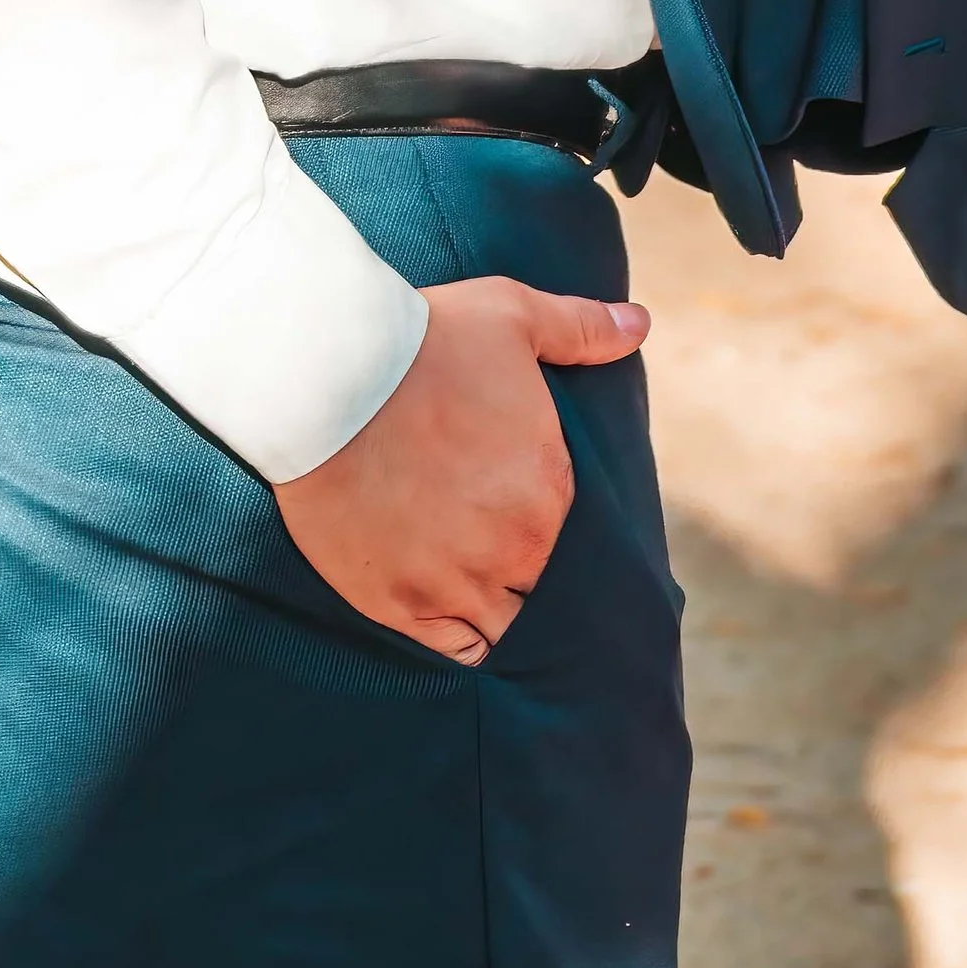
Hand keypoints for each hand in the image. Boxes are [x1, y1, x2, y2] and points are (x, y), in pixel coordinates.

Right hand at [273, 277, 648, 660]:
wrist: (327, 375)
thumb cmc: (423, 341)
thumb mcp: (512, 316)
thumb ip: (581, 328)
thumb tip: (639, 324)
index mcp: (550, 488)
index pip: (572, 534)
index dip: (542, 519)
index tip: (512, 503)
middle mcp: (516, 547)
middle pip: (541, 586)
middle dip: (523, 568)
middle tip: (486, 542)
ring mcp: (460, 584)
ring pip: (505, 627)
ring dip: (495, 609)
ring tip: (467, 580)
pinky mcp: (404, 605)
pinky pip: (456, 651)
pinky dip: (458, 640)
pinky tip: (445, 610)